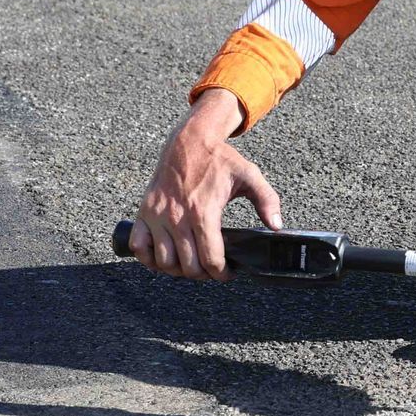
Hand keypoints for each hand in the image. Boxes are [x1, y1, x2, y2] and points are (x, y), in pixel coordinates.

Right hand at [132, 89, 282, 281]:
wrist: (189, 141)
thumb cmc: (219, 159)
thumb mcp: (250, 175)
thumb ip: (267, 200)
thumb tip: (277, 225)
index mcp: (203, 211)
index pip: (210, 258)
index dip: (221, 273)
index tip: (227, 272)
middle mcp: (178, 217)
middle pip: (187, 266)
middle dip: (203, 274)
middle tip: (211, 269)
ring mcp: (158, 216)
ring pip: (164, 262)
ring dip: (178, 270)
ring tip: (191, 264)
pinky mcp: (144, 213)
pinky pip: (139, 247)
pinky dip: (149, 259)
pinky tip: (165, 257)